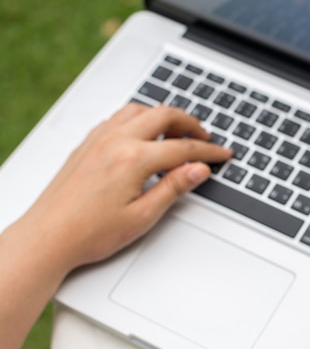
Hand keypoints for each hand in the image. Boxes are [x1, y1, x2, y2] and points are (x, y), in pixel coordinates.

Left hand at [19, 103, 232, 272]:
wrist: (48, 237)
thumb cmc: (88, 232)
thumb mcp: (143, 216)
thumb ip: (174, 187)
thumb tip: (199, 170)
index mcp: (132, 159)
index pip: (183, 149)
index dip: (208, 152)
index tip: (222, 154)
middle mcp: (115, 141)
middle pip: (164, 116)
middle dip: (191, 124)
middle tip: (206, 138)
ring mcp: (98, 139)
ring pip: (140, 110)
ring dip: (164, 116)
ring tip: (178, 132)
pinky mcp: (87, 143)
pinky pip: (119, 116)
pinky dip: (140, 118)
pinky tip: (144, 133)